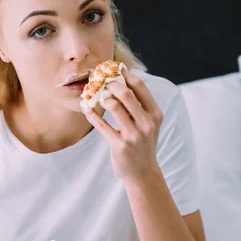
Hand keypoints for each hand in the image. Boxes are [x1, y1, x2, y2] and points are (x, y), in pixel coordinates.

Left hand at [85, 69, 163, 183]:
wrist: (142, 173)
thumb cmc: (143, 144)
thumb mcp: (149, 124)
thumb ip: (140, 106)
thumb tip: (123, 81)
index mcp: (155, 114)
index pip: (140, 86)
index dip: (125, 74)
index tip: (114, 68)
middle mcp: (146, 123)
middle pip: (126, 93)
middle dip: (110, 83)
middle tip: (100, 80)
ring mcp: (134, 135)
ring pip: (113, 106)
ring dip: (100, 97)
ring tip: (94, 95)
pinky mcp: (120, 145)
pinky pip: (102, 125)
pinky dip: (92, 114)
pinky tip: (86, 108)